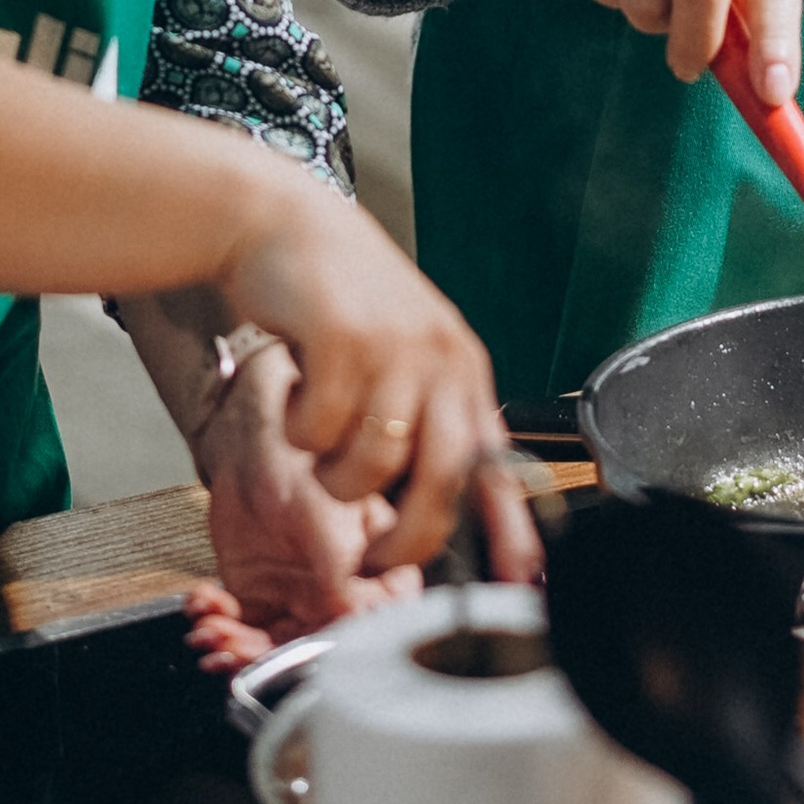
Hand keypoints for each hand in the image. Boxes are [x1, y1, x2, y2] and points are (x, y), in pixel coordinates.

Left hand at [187, 340, 425, 650]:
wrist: (254, 436)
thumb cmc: (305, 458)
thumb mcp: (330, 516)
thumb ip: (343, 571)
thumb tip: (354, 619)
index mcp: (375, 575)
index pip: (369, 631)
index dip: (335, 651)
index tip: (301, 653)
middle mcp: (339, 595)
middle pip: (311, 650)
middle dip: (268, 659)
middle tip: (235, 650)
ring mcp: (298, 598)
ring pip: (272, 649)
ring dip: (235, 648)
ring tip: (210, 629)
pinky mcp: (260, 596)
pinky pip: (239, 629)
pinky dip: (215, 624)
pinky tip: (202, 606)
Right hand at [219, 178, 531, 579]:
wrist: (284, 225)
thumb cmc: (341, 299)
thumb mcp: (403, 353)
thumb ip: (424, 419)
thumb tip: (433, 508)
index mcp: (463, 369)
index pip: (499, 461)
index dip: (513, 526)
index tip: (519, 578)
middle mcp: (440, 358)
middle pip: (442, 479)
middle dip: (407, 539)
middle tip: (374, 558)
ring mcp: (393, 347)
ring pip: (370, 464)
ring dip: (332, 473)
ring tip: (317, 437)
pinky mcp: (341, 338)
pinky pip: (317, 431)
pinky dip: (297, 429)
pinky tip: (296, 393)